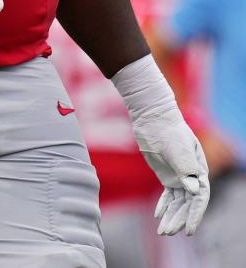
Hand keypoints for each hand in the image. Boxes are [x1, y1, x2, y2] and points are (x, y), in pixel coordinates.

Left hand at [133, 107, 209, 235]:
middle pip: (188, 203)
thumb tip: (193, 190)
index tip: (189, 230)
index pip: (200, 198)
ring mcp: (179, 176)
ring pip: (178, 202)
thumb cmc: (167, 131)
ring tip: (163, 232)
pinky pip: (168, 195)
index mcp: (199, 170)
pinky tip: (158, 216)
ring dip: (171, 216)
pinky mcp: (167, 175)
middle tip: (168, 233)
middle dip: (180, 220)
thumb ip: (185, 169)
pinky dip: (164, 206)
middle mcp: (192, 176)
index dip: (195, 215)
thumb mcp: (177, 149)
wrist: (153, 119)